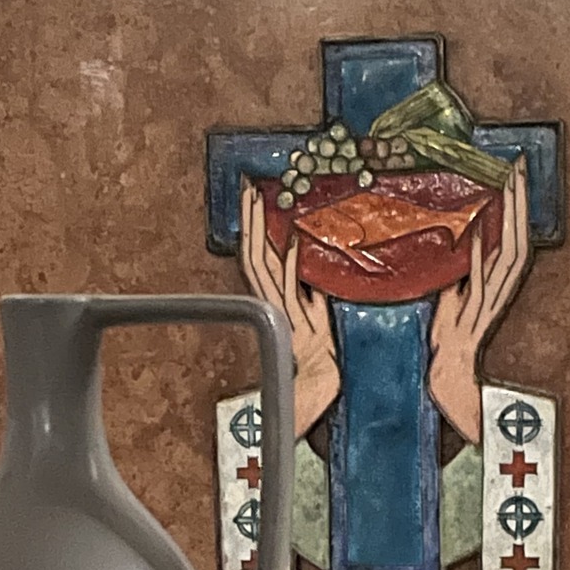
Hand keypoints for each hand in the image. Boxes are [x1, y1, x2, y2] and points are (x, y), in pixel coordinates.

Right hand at [239, 178, 340, 439]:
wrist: (322, 380)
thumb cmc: (320, 350)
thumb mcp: (314, 310)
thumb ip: (308, 291)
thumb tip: (309, 269)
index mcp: (273, 296)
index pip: (257, 254)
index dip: (252, 226)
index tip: (251, 196)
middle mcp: (272, 301)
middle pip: (255, 253)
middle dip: (250, 220)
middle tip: (248, 189)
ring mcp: (283, 311)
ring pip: (265, 266)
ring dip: (262, 232)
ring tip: (259, 203)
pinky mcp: (298, 322)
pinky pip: (291, 288)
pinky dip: (291, 265)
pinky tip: (292, 242)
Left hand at [428, 158, 530, 444]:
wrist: (449, 369)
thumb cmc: (451, 332)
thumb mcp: (456, 289)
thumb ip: (464, 266)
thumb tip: (461, 236)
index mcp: (499, 279)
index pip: (515, 232)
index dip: (518, 202)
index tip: (517, 169)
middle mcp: (501, 287)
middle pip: (517, 238)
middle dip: (519, 203)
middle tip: (518, 168)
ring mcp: (490, 301)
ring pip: (506, 256)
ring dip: (506, 223)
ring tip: (506, 191)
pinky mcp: (474, 316)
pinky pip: (479, 284)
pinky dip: (478, 261)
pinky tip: (475, 238)